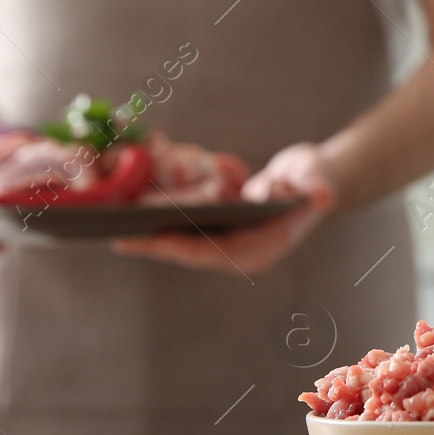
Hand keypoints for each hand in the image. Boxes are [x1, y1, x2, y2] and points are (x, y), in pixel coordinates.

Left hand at [112, 142, 337, 275]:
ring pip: (181, 244)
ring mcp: (227, 245)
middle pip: (190, 253)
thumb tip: (321, 195)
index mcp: (262, 249)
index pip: (217, 252)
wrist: (314, 183)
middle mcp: (240, 253)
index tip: (153, 238)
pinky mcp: (217, 233)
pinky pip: (183, 231)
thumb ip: (319, 188)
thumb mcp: (320, 181)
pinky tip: (132, 209)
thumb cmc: (318, 181)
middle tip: (115, 236)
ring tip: (112, 225)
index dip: (184, 246)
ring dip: (149, 236)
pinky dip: (160, 221)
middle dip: (154, 245)